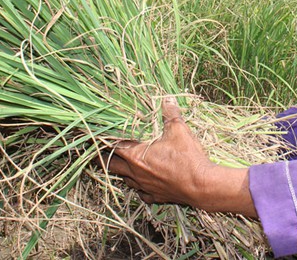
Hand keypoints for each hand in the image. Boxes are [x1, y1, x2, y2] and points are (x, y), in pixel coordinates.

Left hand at [103, 96, 257, 217]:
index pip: (112, 148)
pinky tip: (143, 183)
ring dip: (122, 172)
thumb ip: (170, 114)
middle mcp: (136, 173)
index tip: (95, 138)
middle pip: (112, 166)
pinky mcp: (156, 196)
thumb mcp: (179, 130)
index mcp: (136, 156)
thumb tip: (167, 100)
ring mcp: (145, 187)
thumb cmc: (187, 158)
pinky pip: (142, 193)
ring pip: (126, 180)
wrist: (201, 186)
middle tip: (100, 153)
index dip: (102, 142)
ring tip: (122, 165)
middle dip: (104, 159)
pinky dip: (139, 187)